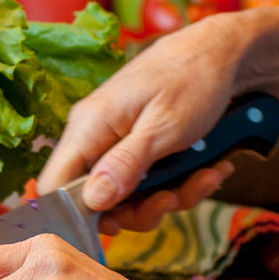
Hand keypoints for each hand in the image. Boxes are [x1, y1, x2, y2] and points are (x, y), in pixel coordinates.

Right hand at [38, 13, 254, 229]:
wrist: (224, 53)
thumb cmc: (193, 78)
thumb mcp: (164, 127)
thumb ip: (126, 164)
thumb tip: (92, 201)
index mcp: (89, 126)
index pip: (54, 185)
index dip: (77, 216)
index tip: (116, 227)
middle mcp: (95, 136)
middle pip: (96, 199)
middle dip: (141, 210)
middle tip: (173, 199)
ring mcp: (117, 143)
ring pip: (130, 196)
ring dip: (171, 196)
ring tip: (207, 175)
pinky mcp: (139, 148)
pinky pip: (151, 182)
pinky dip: (183, 183)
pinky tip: (211, 168)